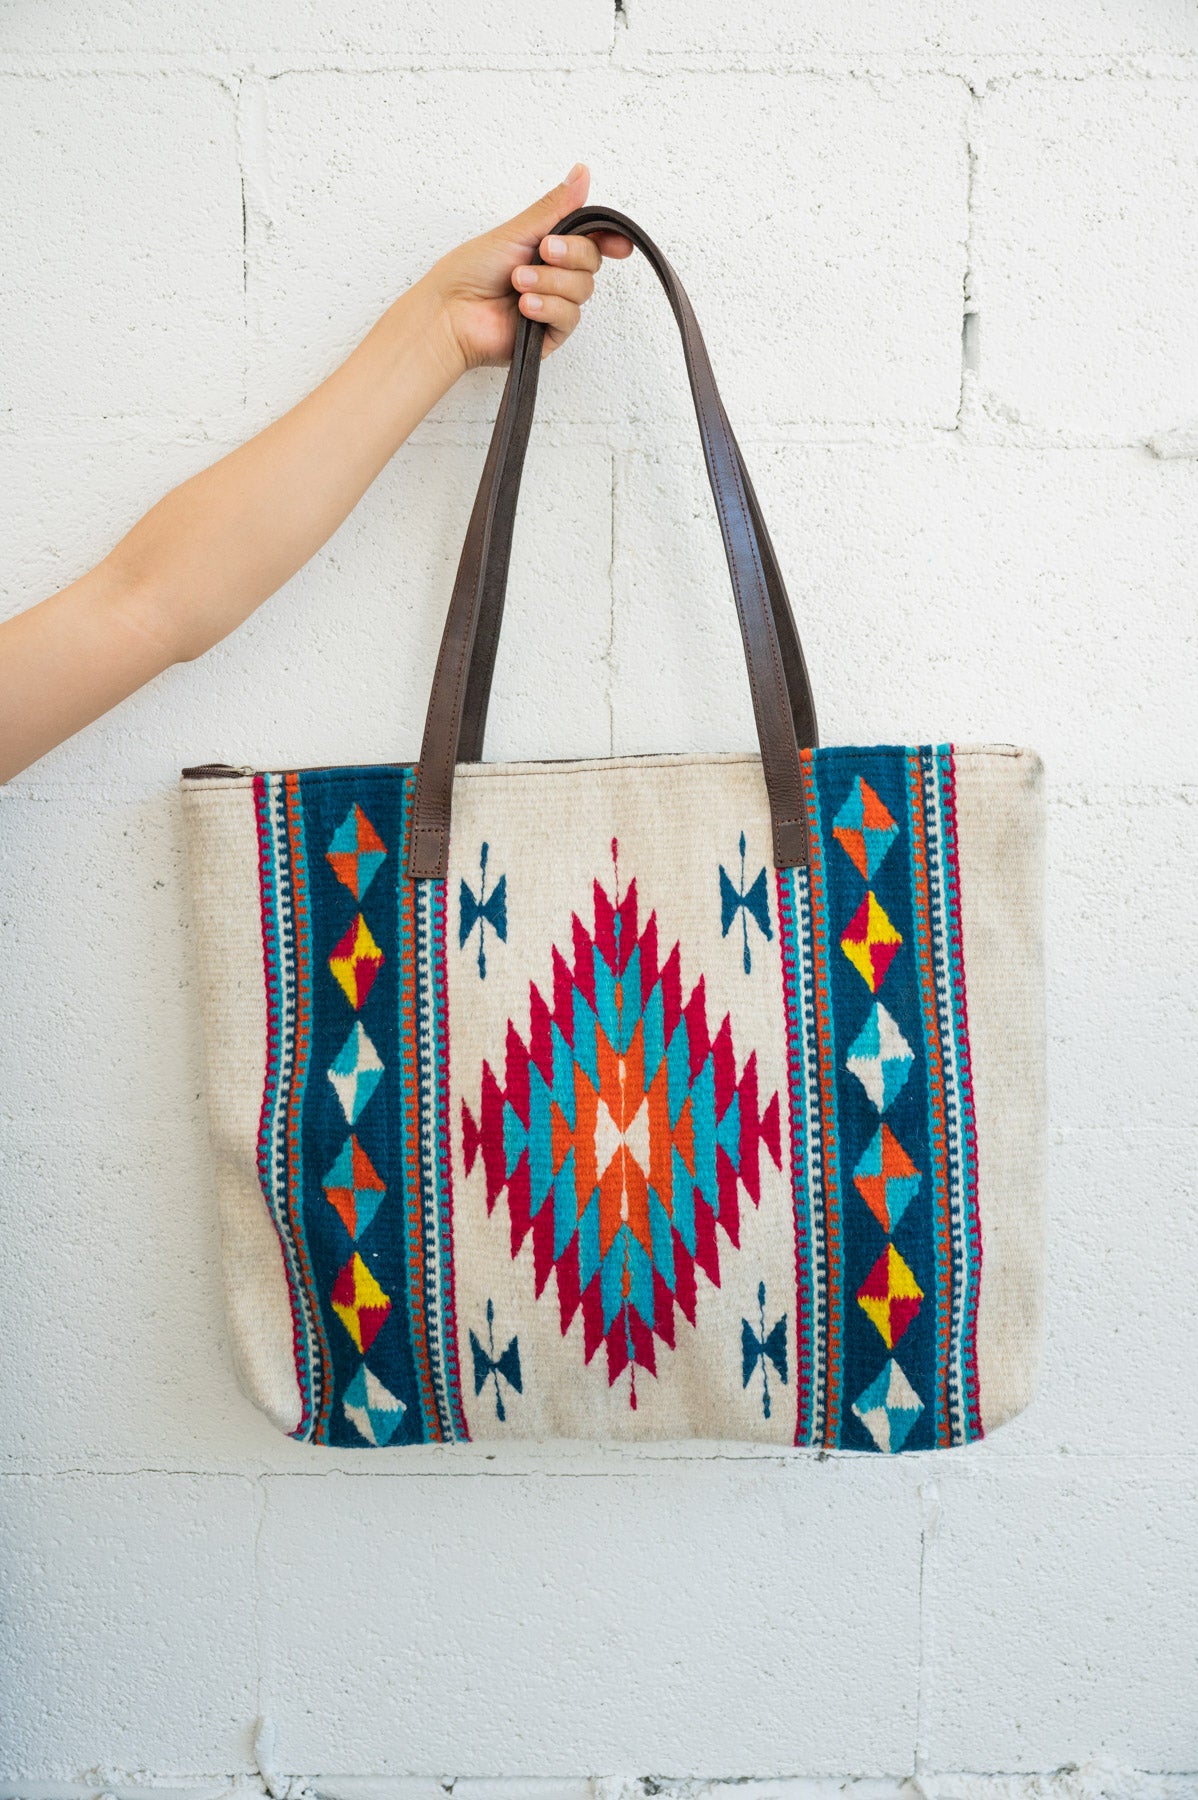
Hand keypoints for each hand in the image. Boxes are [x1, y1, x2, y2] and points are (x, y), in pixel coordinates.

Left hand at [424, 163, 632, 374]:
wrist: (449, 314)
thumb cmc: (470, 272)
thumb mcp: (516, 231)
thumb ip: (554, 208)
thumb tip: (582, 173)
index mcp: (548, 248)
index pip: (590, 240)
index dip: (607, 239)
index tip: (616, 243)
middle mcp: (554, 276)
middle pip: (591, 262)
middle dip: (569, 255)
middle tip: (542, 251)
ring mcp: (554, 306)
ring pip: (581, 290)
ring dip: (550, 282)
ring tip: (517, 282)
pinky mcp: (550, 335)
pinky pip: (568, 318)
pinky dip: (548, 307)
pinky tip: (525, 306)